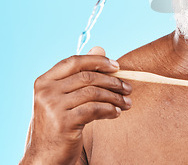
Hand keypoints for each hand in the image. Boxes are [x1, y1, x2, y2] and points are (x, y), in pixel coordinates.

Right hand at [22, 47, 131, 164]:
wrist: (44, 157)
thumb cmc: (59, 123)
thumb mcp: (65, 97)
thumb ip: (80, 73)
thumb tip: (100, 48)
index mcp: (44, 81)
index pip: (74, 61)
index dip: (98, 61)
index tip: (117, 66)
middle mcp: (45, 91)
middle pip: (87, 77)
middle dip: (113, 81)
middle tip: (128, 88)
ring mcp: (52, 107)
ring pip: (94, 93)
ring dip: (115, 97)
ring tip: (127, 103)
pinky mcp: (63, 123)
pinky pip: (94, 110)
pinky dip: (110, 110)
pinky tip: (117, 113)